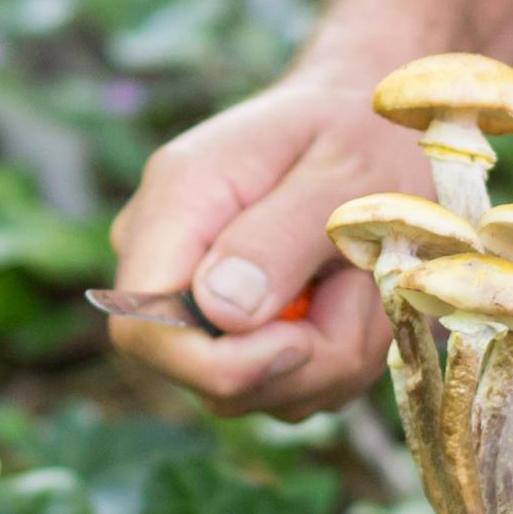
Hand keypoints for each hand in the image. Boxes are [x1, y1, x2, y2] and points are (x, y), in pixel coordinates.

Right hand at [105, 70, 428, 418]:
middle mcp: (173, 262)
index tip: (305, 341)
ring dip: (337, 351)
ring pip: (263, 392)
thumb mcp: (343, 168)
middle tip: (364, 286)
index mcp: (178, 204)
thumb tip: (221, 310)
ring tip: (366, 274)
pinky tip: (359, 293)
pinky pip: (292, 387)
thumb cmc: (360, 130)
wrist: (370, 121)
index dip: (217, 365)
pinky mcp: (242, 336)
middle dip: (305, 360)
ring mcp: (203, 306)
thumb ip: (280, 236)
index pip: (142, 328)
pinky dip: (342, 353)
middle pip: (207, 377)